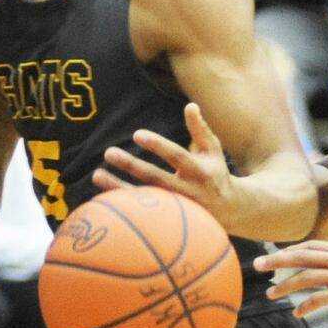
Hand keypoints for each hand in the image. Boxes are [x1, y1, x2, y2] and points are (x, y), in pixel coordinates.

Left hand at [93, 102, 236, 224]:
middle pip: (156, 178)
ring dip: (119, 188)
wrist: (231, 212)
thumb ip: (200, 129)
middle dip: (132, 165)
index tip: (137, 134)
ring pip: (145, 200)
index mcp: (199, 171)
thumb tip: (190, 105)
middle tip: (110, 152)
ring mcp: (177, 210)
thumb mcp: (213, 151)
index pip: (177, 156)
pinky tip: (102, 196)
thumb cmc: (216, 173)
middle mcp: (188, 191)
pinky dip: (122, 207)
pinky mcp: (168, 222)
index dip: (158, 145)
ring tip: (96, 175)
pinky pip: (142, 216)